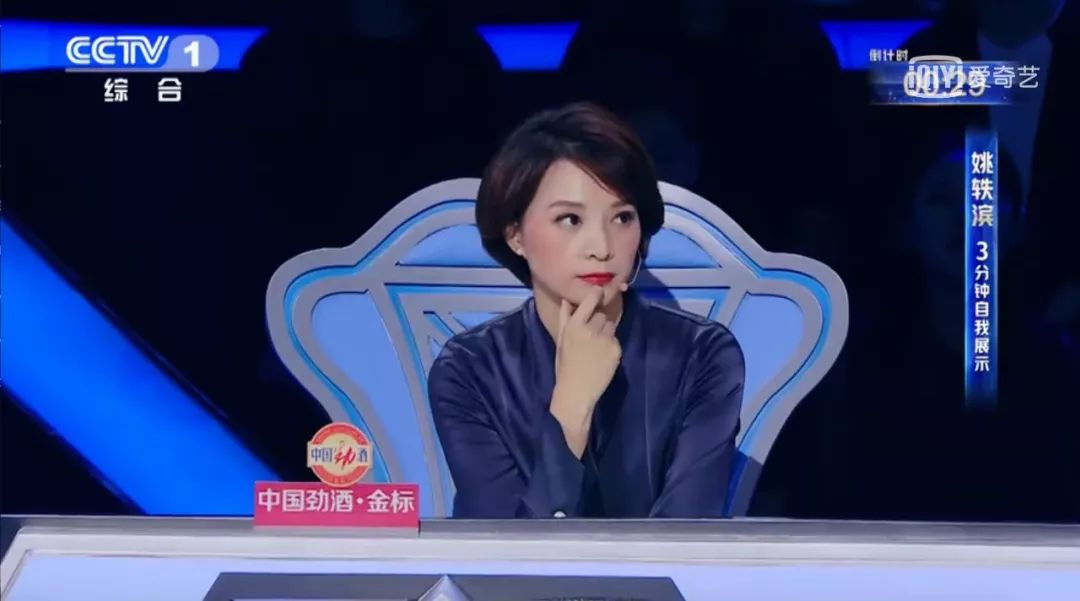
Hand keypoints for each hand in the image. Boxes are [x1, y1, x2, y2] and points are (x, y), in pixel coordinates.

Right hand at [549, 287, 621, 456]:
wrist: (577, 391)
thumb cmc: (565, 365)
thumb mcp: (561, 339)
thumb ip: (565, 318)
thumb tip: (567, 298)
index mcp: (575, 325)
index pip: (590, 299)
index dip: (596, 294)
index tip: (598, 292)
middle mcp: (591, 329)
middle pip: (601, 314)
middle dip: (598, 320)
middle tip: (592, 334)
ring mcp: (605, 339)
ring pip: (610, 326)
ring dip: (606, 332)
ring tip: (596, 346)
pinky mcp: (616, 350)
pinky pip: (615, 340)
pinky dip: (611, 345)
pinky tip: (602, 357)